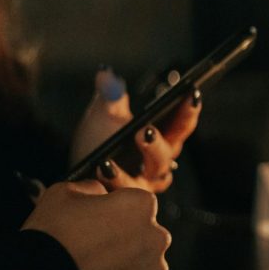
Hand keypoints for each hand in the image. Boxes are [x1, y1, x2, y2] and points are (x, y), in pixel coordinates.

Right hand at [21, 181, 170, 269]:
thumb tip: (101, 192)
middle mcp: (157, 236)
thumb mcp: (64, 192)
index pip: (138, 204)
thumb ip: (92, 187)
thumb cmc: (51, 237)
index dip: (117, 214)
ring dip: (129, 269)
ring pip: (146, 266)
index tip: (100, 224)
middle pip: (146, 236)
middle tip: (96, 253)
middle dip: (127, 242)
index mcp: (142, 205)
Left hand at [70, 67, 201, 192]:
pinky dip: (117, 177)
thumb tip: (105, 72)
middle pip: (171, 149)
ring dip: (149, 152)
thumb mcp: (103, 112)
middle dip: (168, 131)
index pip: (181, 125)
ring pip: (157, 171)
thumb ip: (109, 94)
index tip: (191, 93)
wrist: (77, 170)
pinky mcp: (124, 197)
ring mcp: (144, 181)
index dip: (188, 111)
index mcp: (160, 138)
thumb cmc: (98, 141)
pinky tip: (104, 164)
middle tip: (152, 124)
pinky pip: (126, 189)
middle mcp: (157, 162)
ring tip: (137, 134)